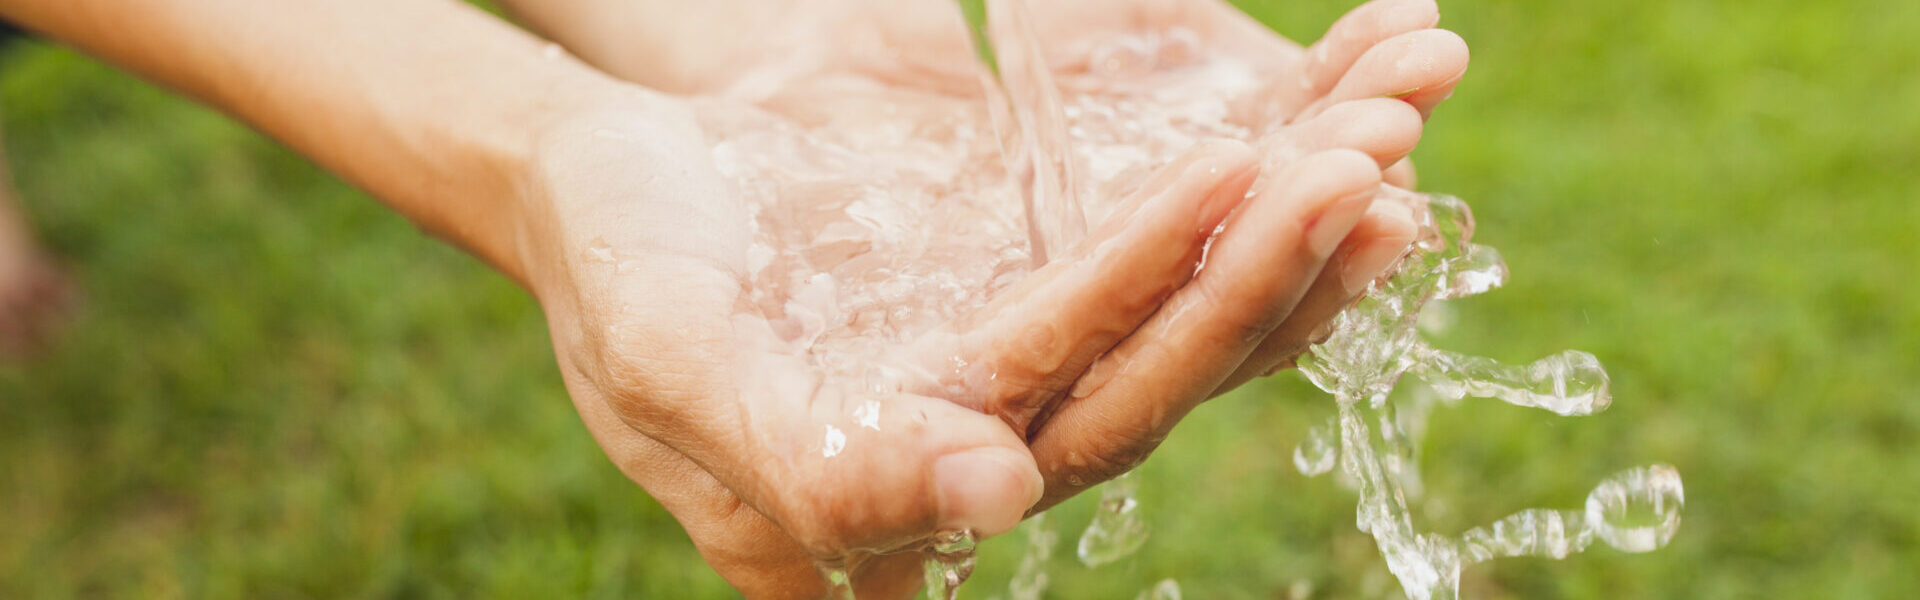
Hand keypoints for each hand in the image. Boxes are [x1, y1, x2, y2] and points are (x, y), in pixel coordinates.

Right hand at [503, 0, 1469, 594]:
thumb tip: (995, 501)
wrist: (602, 140)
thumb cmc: (609, 256)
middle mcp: (1001, 421)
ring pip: (1198, 278)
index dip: (1181, 317)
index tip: (1272, 193)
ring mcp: (1035, 330)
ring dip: (1301, 191)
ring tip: (1401, 95)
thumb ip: (820, 457)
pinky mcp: (1051, 245)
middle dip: (1273, 252)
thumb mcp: (676, 360)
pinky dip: (1267, 132)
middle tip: (1364, 148)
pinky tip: (1360, 72)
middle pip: (1173, 354)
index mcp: (924, 480)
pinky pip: (1178, 202)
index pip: (1084, 418)